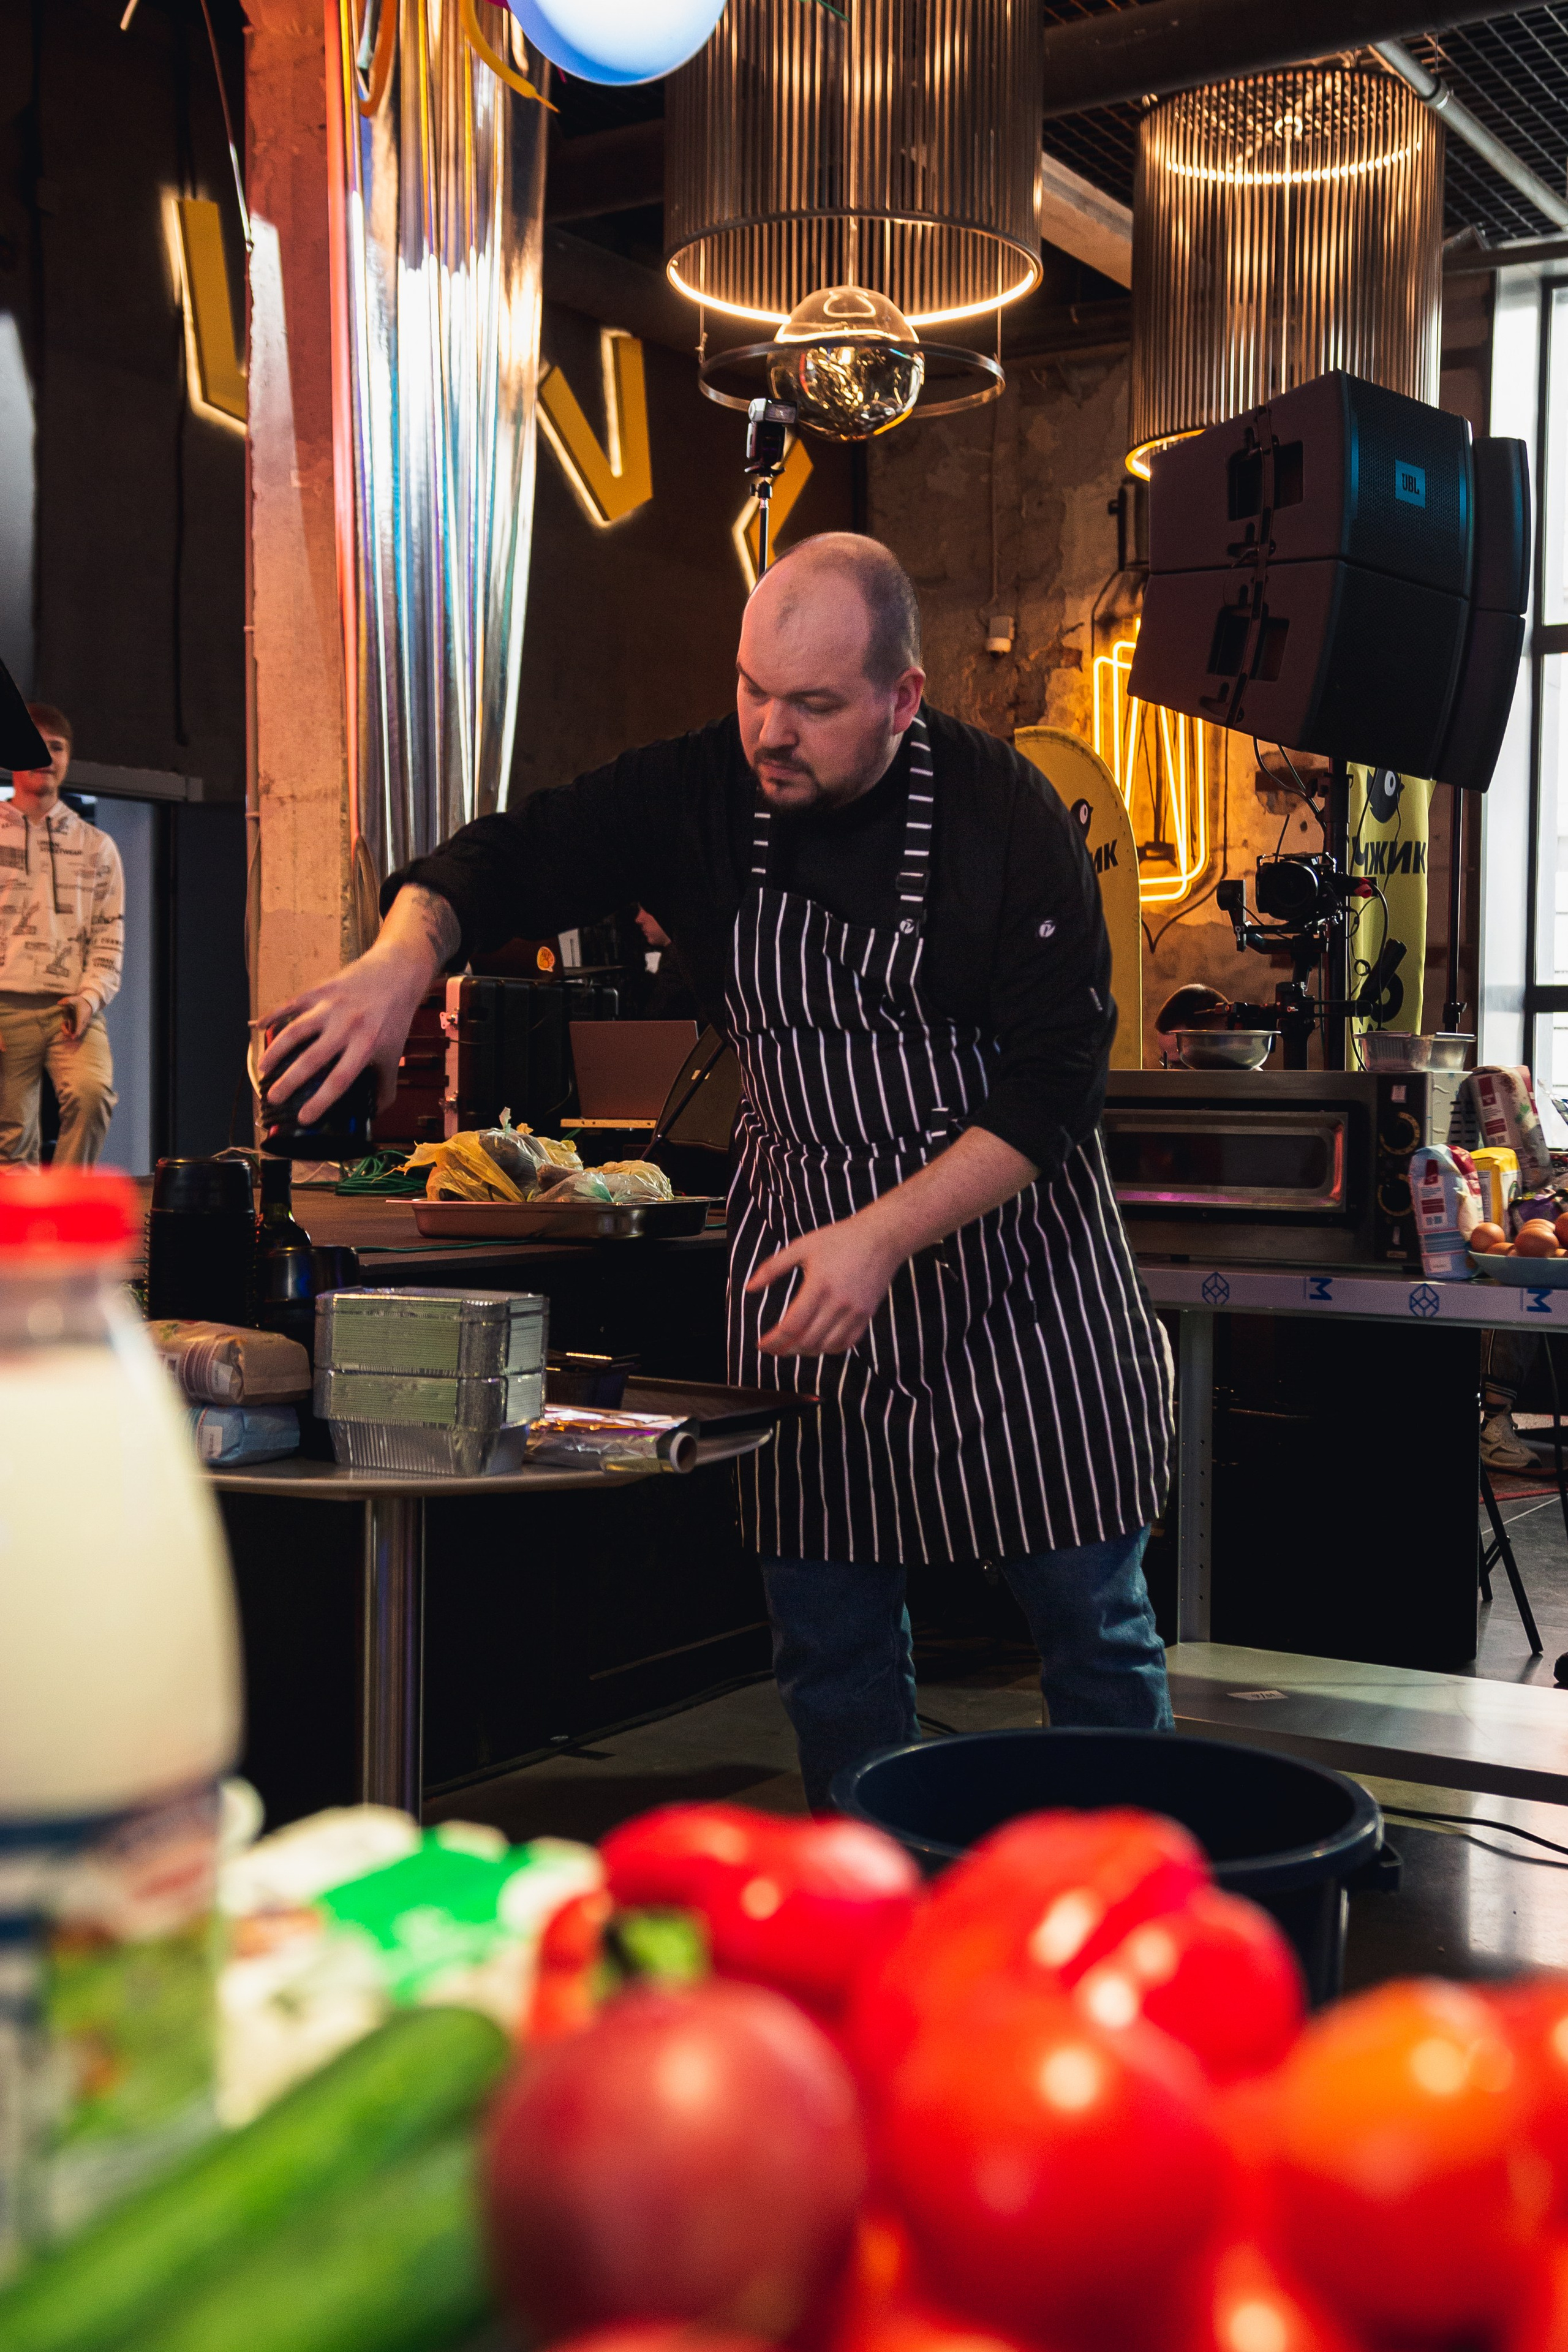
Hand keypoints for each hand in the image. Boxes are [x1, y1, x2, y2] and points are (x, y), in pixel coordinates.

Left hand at [56, 994, 91, 1040]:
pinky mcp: (84, 1024)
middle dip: (74, 1035)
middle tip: (70, 1038)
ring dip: (74, 1033)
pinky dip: (75, 1031)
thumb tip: (59, 1003)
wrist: (89, 1003)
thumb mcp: (73, 999)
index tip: (72, 1038)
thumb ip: (66, 1001)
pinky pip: (80, 1030)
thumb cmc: (80, 1001)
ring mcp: (84, 1023)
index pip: (79, 1026)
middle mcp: (83, 1021)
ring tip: (67, 1033)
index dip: (76, 1032)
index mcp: (81, 1016)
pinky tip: (69, 1031)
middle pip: (79, 1031)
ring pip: (80, 1031)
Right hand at [259, 886, 458, 1121]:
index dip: (321, 1101)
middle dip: (289, 1081)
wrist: (397, 972)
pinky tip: (258, 1027)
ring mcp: (331, 1006)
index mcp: (367, 1045)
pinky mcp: (320, 990)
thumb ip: (385, 1085)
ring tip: (263, 1070)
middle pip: (312, 1058)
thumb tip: (374, 1114)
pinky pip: (291, 1004)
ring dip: (276, 1051)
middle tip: (273, 1098)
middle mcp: (347, 1026)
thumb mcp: (395, 1053)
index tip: (304, 1118)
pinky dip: (273, 1015)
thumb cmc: (395, 1018)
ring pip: (296, 1031)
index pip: (340, 1079)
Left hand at [746, 1215, 901, 1356]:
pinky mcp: (866, 1315)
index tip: (762, 1345)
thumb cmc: (840, 1239)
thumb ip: (772, 1268)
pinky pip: (846, 1343)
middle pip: (807, 1341)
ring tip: (792, 1347)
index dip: (774, 1341)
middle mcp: (838, 1303)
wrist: (881, 1237)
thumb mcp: (801, 1246)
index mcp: (818, 1285)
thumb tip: (749, 1288)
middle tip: (773, 1348)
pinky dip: (829, 1349)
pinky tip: (818, 1344)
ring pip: (826, 1347)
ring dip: (806, 1351)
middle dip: (786, 1350)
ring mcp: (855, 1312)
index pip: (792, 1326)